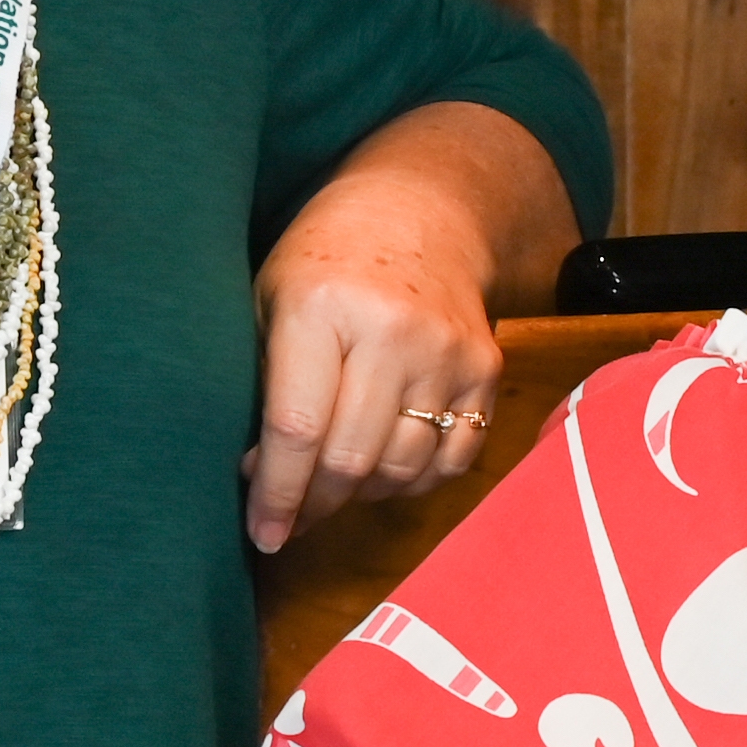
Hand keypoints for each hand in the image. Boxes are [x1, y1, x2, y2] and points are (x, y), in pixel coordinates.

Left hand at [245, 161, 508, 551]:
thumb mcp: (270, 300)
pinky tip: (385, 463)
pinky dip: (414, 480)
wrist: (420, 211)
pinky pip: (451, 460)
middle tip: (292, 517)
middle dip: (315, 504)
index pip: (297, 428)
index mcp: (321, 308)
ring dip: (362, 494)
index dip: (277, 494)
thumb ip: (262, 383)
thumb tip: (261, 476)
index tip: (262, 535)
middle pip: (352, 459)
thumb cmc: (324, 262)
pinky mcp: (486, 369)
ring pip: (403, 469)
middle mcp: (392, 333)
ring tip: (335, 481)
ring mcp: (447, 353)